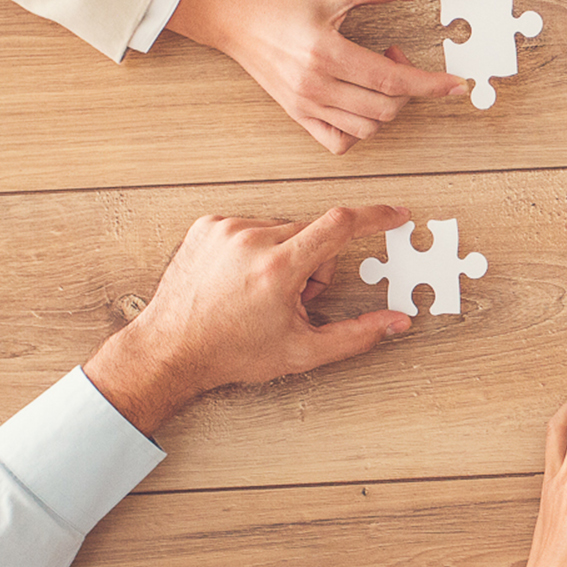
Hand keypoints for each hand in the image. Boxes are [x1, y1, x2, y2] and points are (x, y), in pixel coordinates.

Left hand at [83, 206, 417, 433]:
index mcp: (277, 269)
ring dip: (285, 255)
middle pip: (312, 234)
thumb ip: (357, 336)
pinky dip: (256, 248)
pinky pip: (252, 226)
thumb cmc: (231, 352)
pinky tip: (241, 278)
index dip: (375, 217)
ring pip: (283, 229)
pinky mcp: (207, 226)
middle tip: (294, 299)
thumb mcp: (302, 352)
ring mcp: (226, 230)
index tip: (394, 214)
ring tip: (261, 290)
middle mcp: (251, 240)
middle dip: (314, 263)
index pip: (339, 225)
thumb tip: (396, 323)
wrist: (170, 350)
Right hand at [167, 0, 469, 154]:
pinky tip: (361, 103)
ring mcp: (305, 106)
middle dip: (409, 89)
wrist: (233, 12)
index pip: (393, 81)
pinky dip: (359, 131)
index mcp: (326, 54)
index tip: (455, 84)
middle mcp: (315, 86)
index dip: (431, 85)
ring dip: (387, 109)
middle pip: (384, 110)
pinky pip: (338, 143)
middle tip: (397, 56)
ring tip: (377, 76)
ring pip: (366, 130)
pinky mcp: (297, 115)